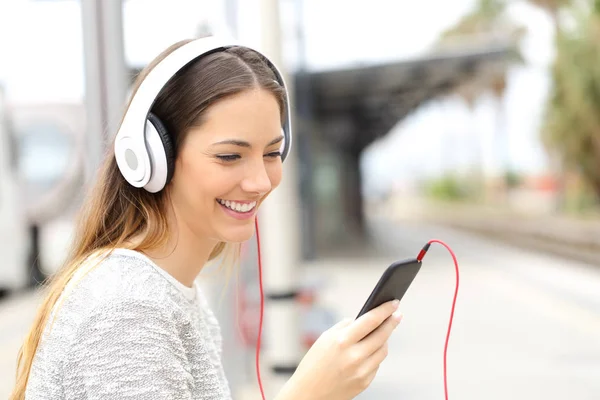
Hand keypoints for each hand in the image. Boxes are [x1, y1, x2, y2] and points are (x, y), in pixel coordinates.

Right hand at [277, 300, 402, 399]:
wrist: (309, 393)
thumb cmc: (313, 364)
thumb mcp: (325, 339)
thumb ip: (345, 327)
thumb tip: (362, 319)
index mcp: (342, 341)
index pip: (371, 320)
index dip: (385, 310)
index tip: (394, 303)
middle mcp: (354, 356)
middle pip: (382, 334)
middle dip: (392, 322)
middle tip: (397, 315)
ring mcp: (361, 371)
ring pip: (383, 350)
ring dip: (384, 340)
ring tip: (381, 333)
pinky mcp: (365, 382)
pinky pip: (376, 364)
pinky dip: (374, 356)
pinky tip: (369, 352)